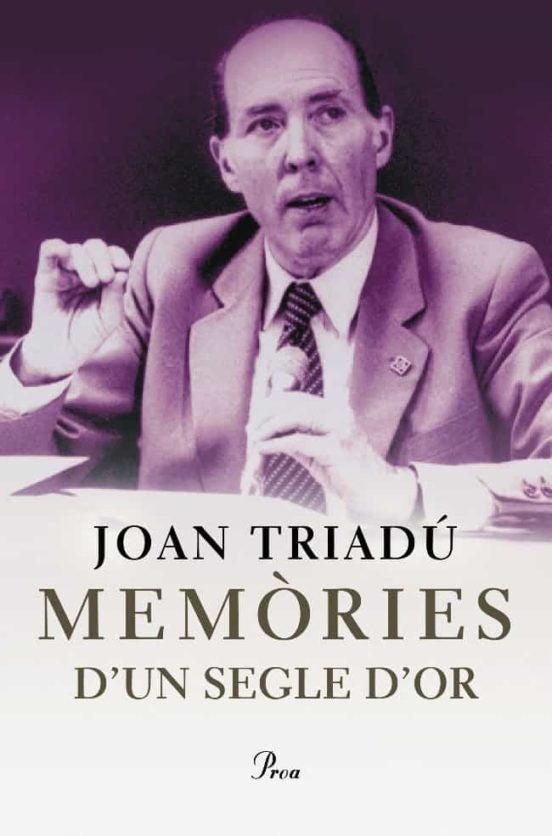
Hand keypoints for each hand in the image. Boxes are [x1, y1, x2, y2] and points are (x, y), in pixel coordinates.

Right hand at [14, 238, 130, 384]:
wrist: (62, 351)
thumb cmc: (89, 334)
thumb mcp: (109, 318)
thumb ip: (116, 295)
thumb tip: (122, 272)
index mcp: (104, 277)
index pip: (113, 255)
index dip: (118, 255)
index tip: (123, 266)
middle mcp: (85, 270)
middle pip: (95, 247)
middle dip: (103, 258)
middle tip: (105, 278)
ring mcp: (66, 272)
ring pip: (76, 249)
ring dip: (86, 261)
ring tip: (91, 283)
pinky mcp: (46, 275)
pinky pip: (48, 251)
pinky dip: (56, 247)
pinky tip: (64, 253)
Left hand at [250, 391, 419, 520]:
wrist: (376, 491)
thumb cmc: (346, 473)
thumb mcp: (317, 452)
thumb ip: (297, 439)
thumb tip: (268, 433)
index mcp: (335, 411)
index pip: (298, 398)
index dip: (273, 405)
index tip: (256, 418)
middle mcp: (338, 414)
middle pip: (294, 404)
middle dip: (268, 414)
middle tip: (251, 428)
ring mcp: (339, 429)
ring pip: (296, 416)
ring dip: (270, 426)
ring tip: (255, 437)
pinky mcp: (336, 449)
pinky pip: (298, 441)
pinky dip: (276, 443)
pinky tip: (263, 449)